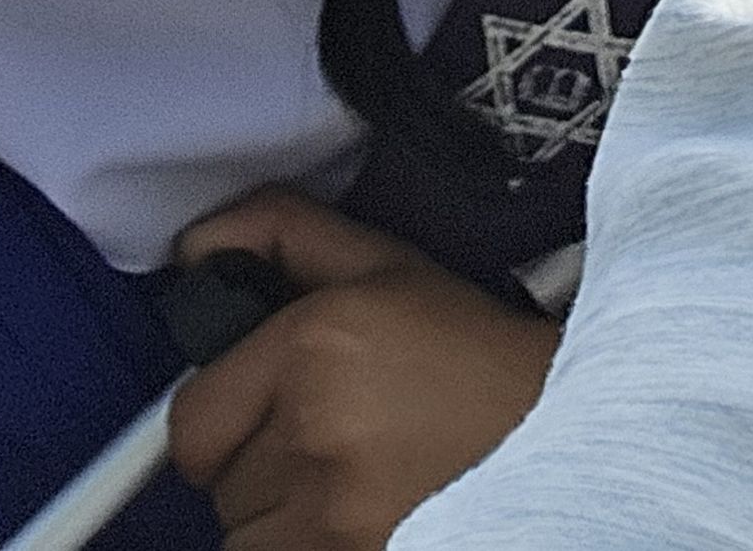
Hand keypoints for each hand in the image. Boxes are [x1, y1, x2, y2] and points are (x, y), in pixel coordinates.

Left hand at [166, 191, 559, 550]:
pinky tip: (356, 519)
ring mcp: (331, 514)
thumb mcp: (385, 265)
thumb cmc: (479, 361)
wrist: (561, 443)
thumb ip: (282, 233)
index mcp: (314, 344)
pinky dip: (306, 548)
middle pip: (219, 482)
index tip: (266, 412)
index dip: (227, 416)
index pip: (192, 421)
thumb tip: (193, 247)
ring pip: (245, 536)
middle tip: (329, 439)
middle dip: (261, 462)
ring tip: (350, 481)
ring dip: (283, 517)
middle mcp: (315, 430)